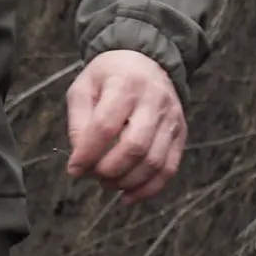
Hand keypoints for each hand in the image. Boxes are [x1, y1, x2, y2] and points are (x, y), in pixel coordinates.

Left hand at [65, 49, 185, 203]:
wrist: (146, 59)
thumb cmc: (109, 76)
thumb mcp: (84, 87)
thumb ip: (78, 122)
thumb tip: (79, 159)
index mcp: (125, 84)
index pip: (106, 126)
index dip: (88, 153)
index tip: (74, 169)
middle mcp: (153, 101)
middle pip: (134, 146)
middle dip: (109, 170)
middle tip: (93, 176)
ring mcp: (171, 118)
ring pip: (154, 162)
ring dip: (127, 182)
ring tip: (108, 183)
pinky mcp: (181, 133)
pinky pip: (169, 169)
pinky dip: (148, 189)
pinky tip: (128, 196)